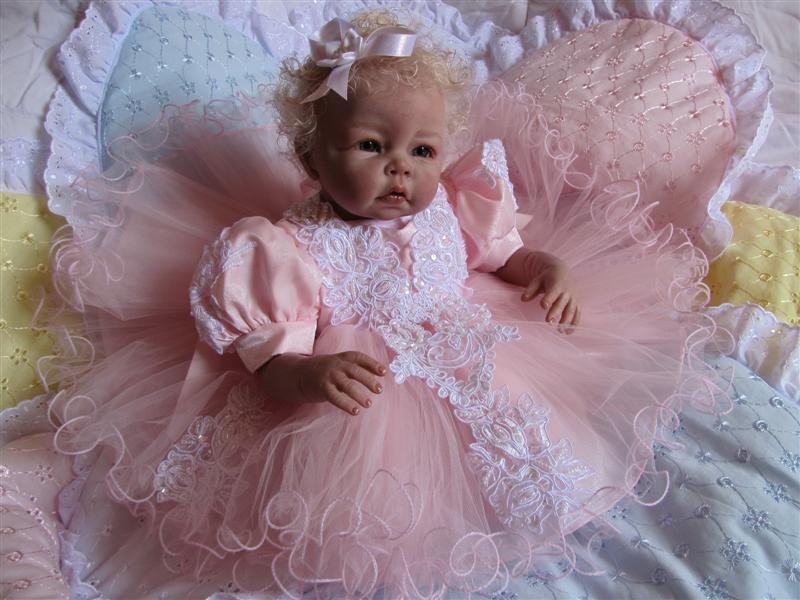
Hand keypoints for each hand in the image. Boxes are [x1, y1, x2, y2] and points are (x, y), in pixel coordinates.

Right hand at [258, 351, 385, 415]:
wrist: (300, 374)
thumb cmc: (326, 370)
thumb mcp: (340, 363)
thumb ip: (356, 368)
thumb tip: (379, 377)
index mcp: (343, 358)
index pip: (360, 358)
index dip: (372, 364)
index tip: (384, 372)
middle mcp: (337, 365)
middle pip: (355, 371)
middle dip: (369, 380)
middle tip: (379, 390)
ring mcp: (329, 376)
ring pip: (347, 385)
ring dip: (359, 395)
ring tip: (368, 404)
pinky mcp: (322, 388)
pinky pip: (336, 397)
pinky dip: (346, 404)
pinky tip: (356, 411)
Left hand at [520, 251, 579, 332]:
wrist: (562, 272)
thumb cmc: (547, 278)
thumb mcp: (537, 280)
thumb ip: (530, 290)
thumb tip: (523, 299)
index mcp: (556, 285)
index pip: (553, 292)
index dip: (549, 299)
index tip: (543, 306)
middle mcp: (566, 292)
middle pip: (562, 303)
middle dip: (556, 312)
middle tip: (549, 322)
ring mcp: (573, 298)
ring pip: (571, 310)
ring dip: (566, 321)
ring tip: (560, 331)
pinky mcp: (576, 303)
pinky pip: (577, 314)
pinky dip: (574, 323)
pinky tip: (567, 332)